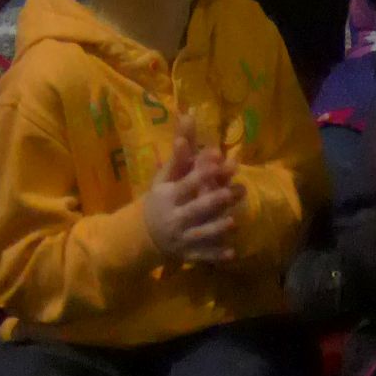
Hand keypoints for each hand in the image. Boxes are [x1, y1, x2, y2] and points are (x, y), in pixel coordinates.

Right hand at [142, 115, 241, 264]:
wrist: (142, 236)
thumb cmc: (158, 200)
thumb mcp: (163, 178)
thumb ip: (178, 155)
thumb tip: (188, 120)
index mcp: (167, 196)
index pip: (185, 184)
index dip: (200, 174)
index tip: (217, 160)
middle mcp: (173, 217)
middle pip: (195, 209)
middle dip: (212, 201)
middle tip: (230, 192)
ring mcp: (180, 238)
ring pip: (200, 234)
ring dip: (217, 229)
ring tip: (233, 221)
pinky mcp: (187, 254)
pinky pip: (203, 255)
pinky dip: (216, 255)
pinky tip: (231, 253)